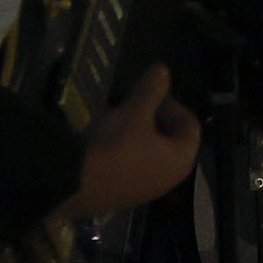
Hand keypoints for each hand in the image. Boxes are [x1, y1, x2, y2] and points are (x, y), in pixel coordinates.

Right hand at [56, 61, 200, 224]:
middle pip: (171, 137)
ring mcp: (148, 187)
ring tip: (116, 117)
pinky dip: (126, 147)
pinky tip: (106, 138)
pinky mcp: (126, 192)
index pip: (189, 124)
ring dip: (138, 130)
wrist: (73, 186)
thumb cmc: (112, 147)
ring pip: (151, 149)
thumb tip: (163, 70)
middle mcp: (171, 177)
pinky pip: (134, 162)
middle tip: (131, 104)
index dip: (171, 103)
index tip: (147, 95)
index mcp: (182, 158)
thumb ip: (151, 90)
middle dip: (154, 116)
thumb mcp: (133, 112)